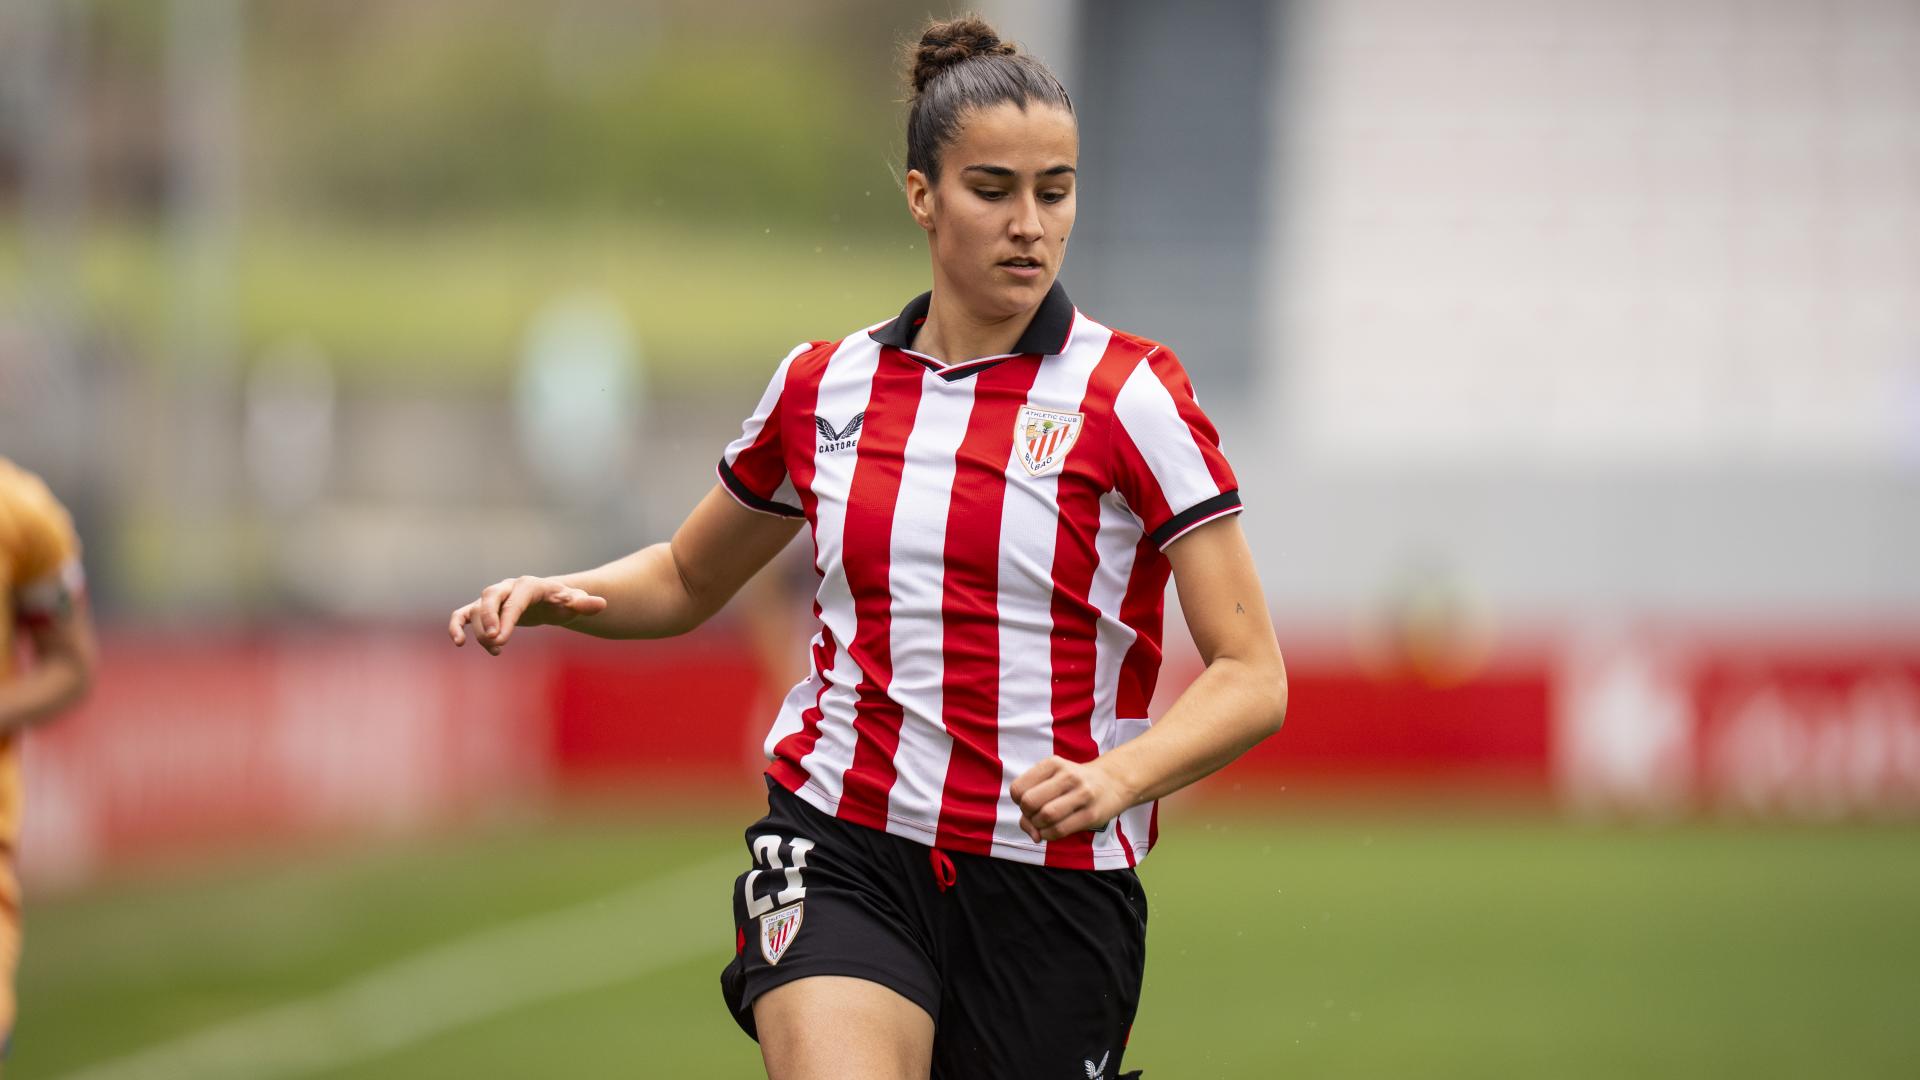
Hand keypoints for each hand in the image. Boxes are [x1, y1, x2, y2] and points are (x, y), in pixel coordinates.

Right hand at [448, 576, 607, 655]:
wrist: (551, 601)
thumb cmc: (563, 602)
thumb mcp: (575, 604)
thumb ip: (585, 604)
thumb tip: (601, 604)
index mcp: (530, 585)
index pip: (515, 601)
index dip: (507, 619)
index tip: (502, 640)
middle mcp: (508, 587)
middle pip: (490, 597)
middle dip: (489, 619)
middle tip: (495, 641)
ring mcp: (494, 598)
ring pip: (476, 609)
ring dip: (482, 632)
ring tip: (497, 651)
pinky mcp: (483, 609)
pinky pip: (464, 614)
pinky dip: (458, 625)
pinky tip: (458, 642)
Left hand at [1009, 755, 1134, 842]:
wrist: (1112, 782)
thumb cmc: (1073, 784)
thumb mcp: (1052, 779)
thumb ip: (1033, 800)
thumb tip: (1030, 831)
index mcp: (1053, 764)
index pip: (1018, 789)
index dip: (1018, 802)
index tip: (1029, 803)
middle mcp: (1068, 776)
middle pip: (1030, 802)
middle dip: (1027, 816)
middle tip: (1035, 817)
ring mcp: (1082, 794)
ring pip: (1045, 816)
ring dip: (1038, 827)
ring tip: (1043, 825)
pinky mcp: (1091, 814)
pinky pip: (1060, 830)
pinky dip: (1048, 835)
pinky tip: (1051, 831)